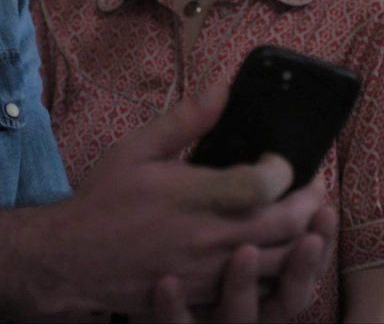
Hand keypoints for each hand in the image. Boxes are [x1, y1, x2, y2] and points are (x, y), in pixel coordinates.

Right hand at [41, 86, 326, 313]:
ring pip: (282, 262)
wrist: (72, 259)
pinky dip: (277, 269)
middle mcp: (210, 236)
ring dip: (302, 239)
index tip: (280, 160)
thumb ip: (187, 119)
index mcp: (197, 195)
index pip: (267, 183)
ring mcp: (211, 271)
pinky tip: (274, 251)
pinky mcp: (207, 294)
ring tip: (302, 219)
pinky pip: (259, 287)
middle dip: (310, 203)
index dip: (286, 168)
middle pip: (288, 225)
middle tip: (311, 187)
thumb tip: (224, 89)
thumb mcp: (138, 148)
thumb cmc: (105, 201)